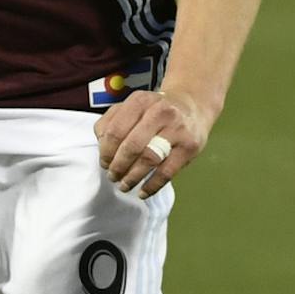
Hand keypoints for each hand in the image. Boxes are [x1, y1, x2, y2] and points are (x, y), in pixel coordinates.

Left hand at [95, 87, 213, 197]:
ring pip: (149, 159)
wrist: (193, 105)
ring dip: (132, 177)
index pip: (115, 131)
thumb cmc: (155, 111)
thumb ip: (111, 121)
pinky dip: (153, 185)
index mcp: (140, 102)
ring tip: (124, 185)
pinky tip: (143, 191)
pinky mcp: (190, 146)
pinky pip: (167, 171)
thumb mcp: (132, 106)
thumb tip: (101, 145)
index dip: (105, 151)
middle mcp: (160, 112)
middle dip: (118, 166)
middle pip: (131, 146)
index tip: (103, 163)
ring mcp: (177, 129)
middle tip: (113, 176)